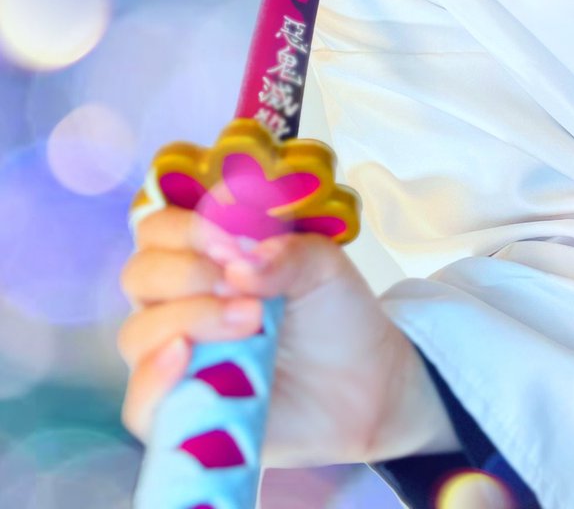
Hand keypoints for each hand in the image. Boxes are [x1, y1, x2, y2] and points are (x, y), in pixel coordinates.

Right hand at [118, 207, 456, 466]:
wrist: (366, 384)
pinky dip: (153, 379)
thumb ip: (284, 253)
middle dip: (188, 274)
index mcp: (204, 257)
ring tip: (250, 322)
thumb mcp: (322, 267)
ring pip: (137, 333)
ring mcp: (176, 358)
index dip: (186, 229)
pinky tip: (185, 359)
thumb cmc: (335, 316)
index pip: (158, 229)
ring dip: (189, 319)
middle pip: (141, 275)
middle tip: (242, 288)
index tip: (230, 243)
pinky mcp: (180, 413)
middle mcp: (179, 303)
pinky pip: (140, 402)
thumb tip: (239, 263)